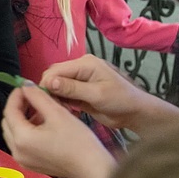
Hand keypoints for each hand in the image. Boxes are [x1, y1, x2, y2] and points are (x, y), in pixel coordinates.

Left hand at [1, 86, 115, 177]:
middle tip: (32, 96)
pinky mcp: (30, 164)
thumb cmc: (77, 140)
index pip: (9, 111)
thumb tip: (25, 85)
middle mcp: (17, 151)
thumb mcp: (57, 113)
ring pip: (13, 133)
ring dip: (22, 119)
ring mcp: (22, 160)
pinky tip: (42, 124)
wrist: (93, 168)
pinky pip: (21, 143)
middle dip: (18, 107)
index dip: (16, 96)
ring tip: (40, 109)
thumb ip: (38, 97)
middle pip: (8, 123)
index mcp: (21, 139)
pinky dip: (27, 131)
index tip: (26, 85)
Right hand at [39, 55, 154, 131]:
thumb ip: (73, 88)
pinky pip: (62, 94)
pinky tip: (62, 110)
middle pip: (53, 76)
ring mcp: (78, 80)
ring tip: (55, 110)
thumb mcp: (97, 95)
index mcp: (84, 64)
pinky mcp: (78, 91)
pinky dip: (60, 102)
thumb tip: (49, 82)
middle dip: (48, 90)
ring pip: (56, 86)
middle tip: (49, 107)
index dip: (46, 84)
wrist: (135, 113)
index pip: (56, 70)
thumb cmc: (121, 100)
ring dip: (53, 97)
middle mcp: (79, 69)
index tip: (43, 100)